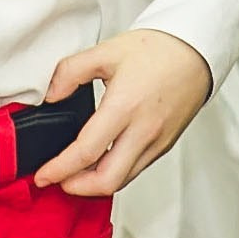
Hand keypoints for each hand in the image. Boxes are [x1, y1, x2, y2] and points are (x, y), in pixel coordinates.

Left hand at [34, 30, 212, 196]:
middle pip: (107, 181)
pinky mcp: (164, 145)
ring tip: (74, 174)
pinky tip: (101, 162)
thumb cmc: (157, 49)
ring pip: (122, 180)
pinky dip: (114, 173)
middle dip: (76, 188)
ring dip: (95, 184)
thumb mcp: (106, 51)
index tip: (43, 175)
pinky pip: (136, 170)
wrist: (196, 51)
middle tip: (56, 179)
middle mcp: (143, 131)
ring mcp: (156, 142)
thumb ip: (71, 71)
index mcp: (125, 107)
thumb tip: (50, 95)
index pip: (86, 152)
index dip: (59, 169)